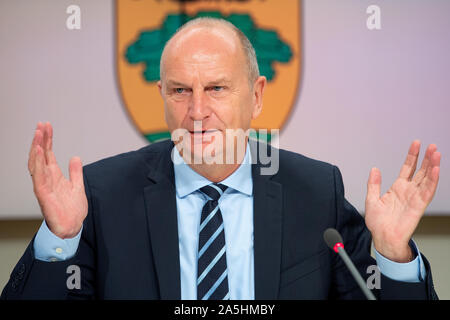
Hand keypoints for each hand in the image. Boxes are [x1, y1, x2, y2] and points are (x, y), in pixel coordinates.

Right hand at [28, 122, 87, 238]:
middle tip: (41, 124)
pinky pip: (39, 176)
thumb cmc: (72, 210)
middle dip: (40, 139)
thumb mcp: (78, 186)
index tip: (47, 126)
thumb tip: (75, 157)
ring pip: (37, 163)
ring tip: (39, 134)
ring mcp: (43, 186)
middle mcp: (46, 179)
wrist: (72, 227)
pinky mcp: (43, 194)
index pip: (48, 154)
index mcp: (54, 176)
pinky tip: (40, 151)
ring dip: (37, 148)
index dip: (47, 140)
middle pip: (41, 155)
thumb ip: (76, 172)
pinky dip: (38, 163)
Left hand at [365, 140, 440, 261]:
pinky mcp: (419, 206)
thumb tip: (374, 169)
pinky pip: (427, 191)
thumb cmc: (378, 223)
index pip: (407, 168)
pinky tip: (436, 169)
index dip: (412, 156)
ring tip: (436, 153)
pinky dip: (432, 180)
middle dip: (426, 158)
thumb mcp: (371, 199)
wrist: (383, 238)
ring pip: (426, 179)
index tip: (416, 143)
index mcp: (397, 188)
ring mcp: (414, 198)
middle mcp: (408, 191)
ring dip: (432, 166)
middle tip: (432, 146)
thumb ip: (373, 184)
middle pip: (420, 171)